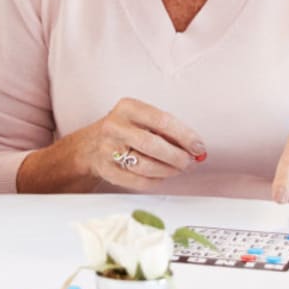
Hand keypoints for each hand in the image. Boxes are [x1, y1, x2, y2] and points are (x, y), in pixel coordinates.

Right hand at [71, 98, 205, 192]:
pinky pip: (138, 181)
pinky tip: (160, 176)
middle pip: (153, 145)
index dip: (184, 136)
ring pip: (146, 166)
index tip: (198, 146)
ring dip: (169, 170)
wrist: (90, 145)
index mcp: (127, 107)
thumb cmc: (124, 130)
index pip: (162, 120)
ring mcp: (108, 149)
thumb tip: (194, 147)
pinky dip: (155, 181)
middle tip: (189, 161)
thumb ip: (166, 129)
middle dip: (177, 156)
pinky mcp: (107, 170)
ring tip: (177, 169)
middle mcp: (115, 126)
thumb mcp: (140, 118)